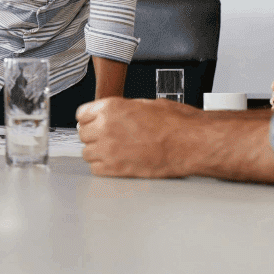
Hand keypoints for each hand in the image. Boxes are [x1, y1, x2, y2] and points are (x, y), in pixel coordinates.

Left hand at [76, 97, 198, 178]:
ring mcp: (108, 149)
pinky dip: (102, 167)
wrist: (191, 143)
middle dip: (93, 135)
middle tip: (105, 138)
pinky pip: (96, 169)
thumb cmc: (176, 123)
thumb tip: (112, 115)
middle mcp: (105, 127)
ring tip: (112, 151)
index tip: (92, 123)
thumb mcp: (144, 104)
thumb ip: (121, 110)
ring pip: (87, 153)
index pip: (81, 114)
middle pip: (82, 134)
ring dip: (97, 152)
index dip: (88, 119)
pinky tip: (115, 163)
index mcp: (111, 108)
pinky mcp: (116, 169)